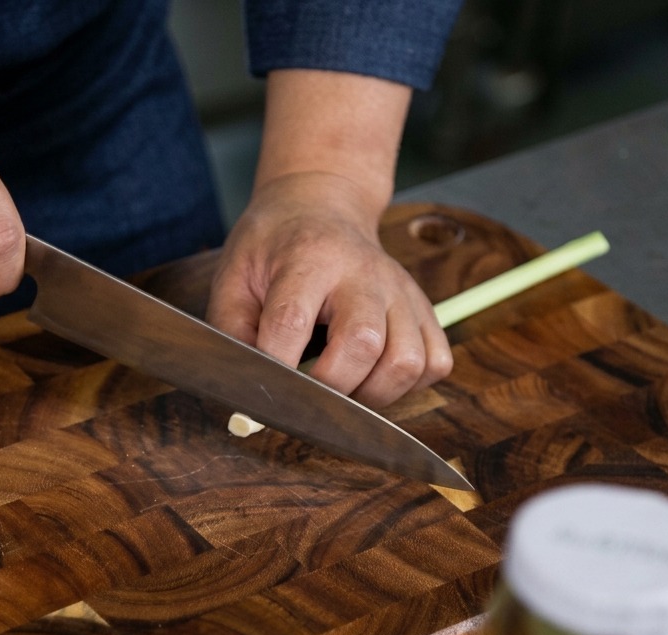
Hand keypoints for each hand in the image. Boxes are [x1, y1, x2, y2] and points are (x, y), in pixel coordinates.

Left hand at [206, 172, 452, 408]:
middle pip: (364, 344)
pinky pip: (435, 363)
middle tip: (311, 393)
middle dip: (333, 387)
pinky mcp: (425, 310)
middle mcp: (364, 273)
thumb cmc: (275, 248)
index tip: (265, 393)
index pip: (292, 320)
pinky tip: (376, 376)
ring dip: (375, 393)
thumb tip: (245, 387)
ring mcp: (401, 292)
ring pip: (408, 362)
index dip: (277, 366)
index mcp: (309, 258)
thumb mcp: (235, 277)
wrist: (322, 209)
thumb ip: (232, 331)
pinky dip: (409, 385)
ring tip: (346, 388)